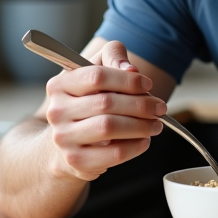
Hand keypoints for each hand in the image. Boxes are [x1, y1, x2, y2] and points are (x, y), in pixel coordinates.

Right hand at [42, 40, 165, 181]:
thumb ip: (113, 56)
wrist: (68, 140)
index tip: (148, 85)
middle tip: (160, 108)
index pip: (97, 76)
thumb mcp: (97, 69)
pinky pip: (113, 154)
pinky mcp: (76, 160)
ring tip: (156, 124)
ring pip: (109, 128)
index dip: (128, 80)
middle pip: (106, 103)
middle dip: (141, 105)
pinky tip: (144, 140)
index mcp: (60, 84)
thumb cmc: (89, 100)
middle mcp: (57, 111)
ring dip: (141, 126)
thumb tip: (130, 69)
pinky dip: (135, 146)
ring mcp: (63, 138)